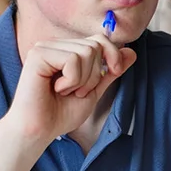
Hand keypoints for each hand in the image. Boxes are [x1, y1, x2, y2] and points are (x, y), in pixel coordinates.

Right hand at [3, 35, 136, 142]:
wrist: (39, 131)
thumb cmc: (60, 114)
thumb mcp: (93, 90)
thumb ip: (109, 72)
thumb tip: (132, 52)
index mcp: (67, 51)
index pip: (99, 39)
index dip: (113, 54)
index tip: (115, 72)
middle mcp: (55, 45)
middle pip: (96, 45)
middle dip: (95, 74)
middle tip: (77, 92)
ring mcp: (45, 47)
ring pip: (87, 51)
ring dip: (83, 80)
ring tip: (65, 91)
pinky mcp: (38, 54)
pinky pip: (73, 59)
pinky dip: (72, 80)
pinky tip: (56, 89)